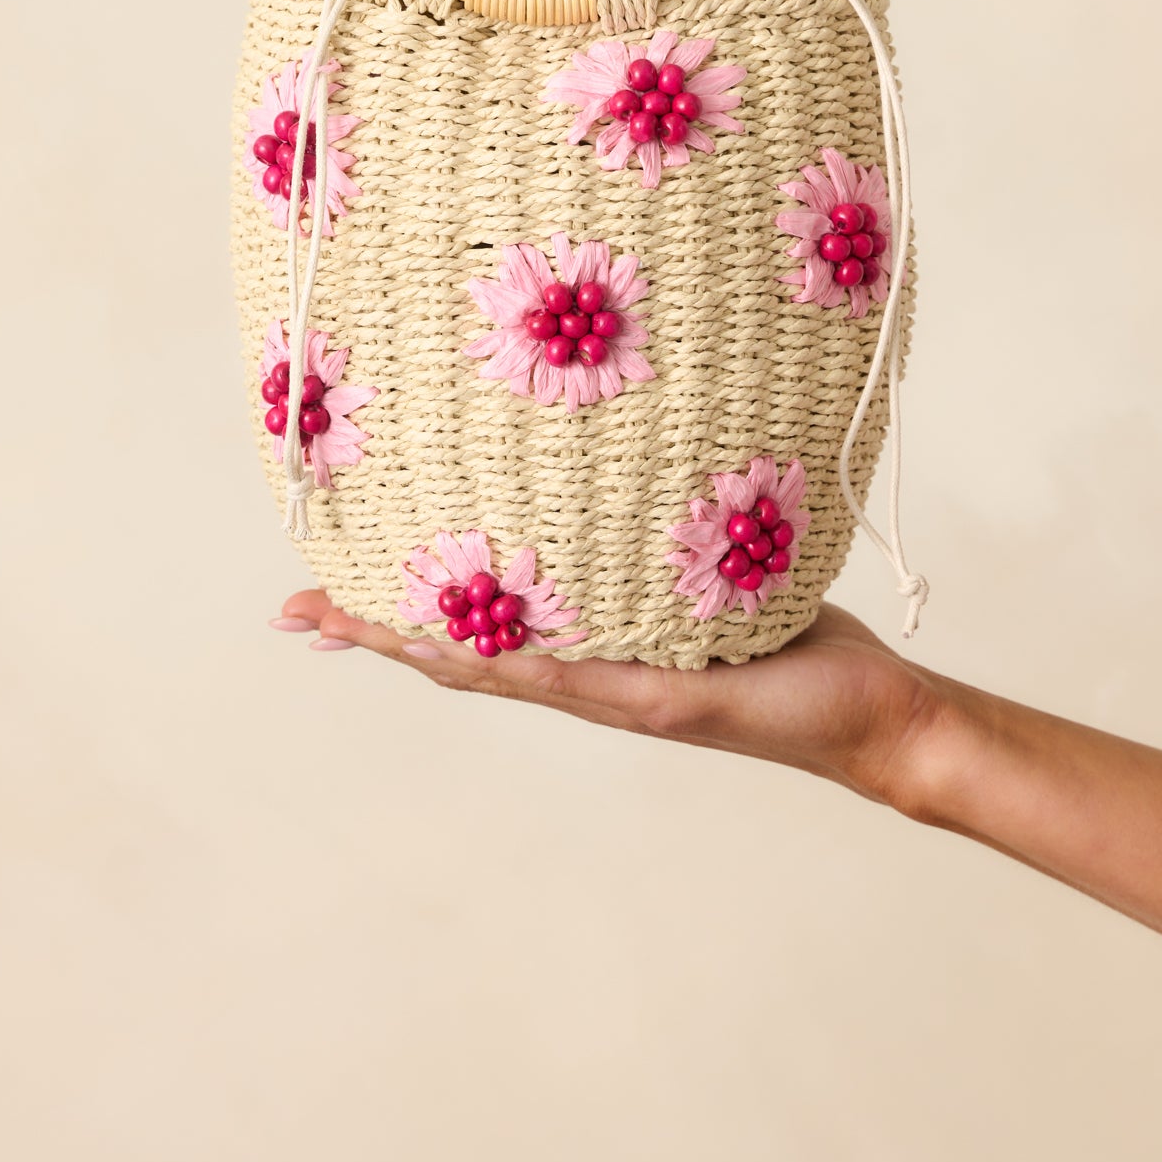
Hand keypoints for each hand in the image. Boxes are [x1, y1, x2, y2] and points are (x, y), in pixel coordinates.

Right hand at [273, 592, 947, 810]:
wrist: (869, 711)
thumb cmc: (794, 634)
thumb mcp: (706, 567)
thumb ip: (658, 529)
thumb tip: (624, 450)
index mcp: (590, 644)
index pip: (472, 627)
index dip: (395, 608)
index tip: (325, 584)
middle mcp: (587, 676)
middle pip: (455, 654)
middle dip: (371, 627)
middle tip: (292, 606)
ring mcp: (616, 694)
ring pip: (490, 670)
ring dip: (410, 645)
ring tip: (339, 620)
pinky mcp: (662, 701)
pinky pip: (571, 676)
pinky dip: (509, 663)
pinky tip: (454, 646)